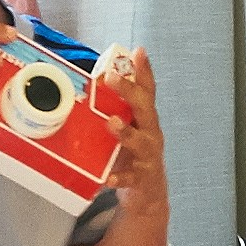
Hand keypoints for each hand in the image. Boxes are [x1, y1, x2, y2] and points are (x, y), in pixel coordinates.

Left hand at [97, 47, 166, 206]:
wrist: (148, 193)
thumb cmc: (132, 154)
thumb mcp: (127, 127)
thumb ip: (115, 108)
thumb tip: (94, 81)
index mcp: (145, 119)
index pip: (147, 90)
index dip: (144, 70)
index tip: (139, 51)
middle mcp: (150, 133)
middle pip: (144, 108)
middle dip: (129, 91)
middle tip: (112, 77)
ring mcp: (148, 156)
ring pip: (139, 141)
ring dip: (125, 131)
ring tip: (112, 122)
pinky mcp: (141, 178)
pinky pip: (129, 177)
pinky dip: (119, 177)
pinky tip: (108, 176)